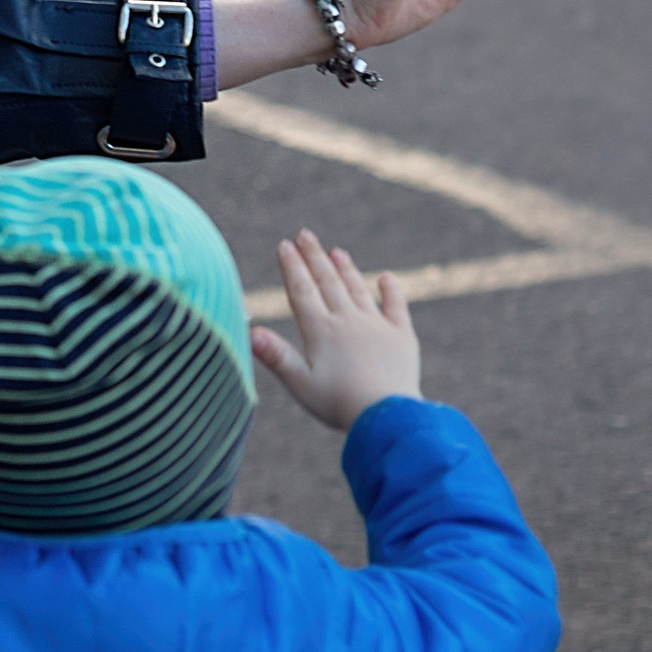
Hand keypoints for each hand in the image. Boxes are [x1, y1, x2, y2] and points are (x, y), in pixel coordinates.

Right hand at [249, 230, 421, 430]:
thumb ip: (276, 356)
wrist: (387, 417)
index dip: (292, 266)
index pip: (302, 290)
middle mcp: (347, 321)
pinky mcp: (401, 337)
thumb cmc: (339, 404)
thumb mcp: (300, 383)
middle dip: (314, 257)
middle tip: (305, 235)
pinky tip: (385, 278)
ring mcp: (376, 327)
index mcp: (320, 330)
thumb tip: (251, 331)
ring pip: (357, 290)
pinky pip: (396, 307)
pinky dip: (391, 291)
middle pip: (327, 282)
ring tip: (336, 251)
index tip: (284, 245)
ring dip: (345, 269)